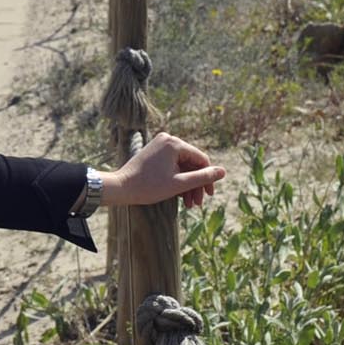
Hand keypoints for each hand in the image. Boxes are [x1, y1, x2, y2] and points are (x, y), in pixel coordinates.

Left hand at [105, 132, 224, 210]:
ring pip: (182, 167)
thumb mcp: (179, 184)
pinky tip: (179, 196)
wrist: (120, 188)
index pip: (201, 160)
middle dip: (195, 185)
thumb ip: (202, 177)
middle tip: (197, 204)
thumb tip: (223, 171)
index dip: (207, 178)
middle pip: (191, 164)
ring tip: (188, 204)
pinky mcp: (153, 153)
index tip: (208, 196)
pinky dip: (176, 180)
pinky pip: (172, 166)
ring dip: (186, 185)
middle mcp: (168, 140)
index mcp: (174, 143)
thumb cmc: (148, 186)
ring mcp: (159, 146)